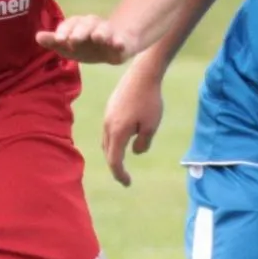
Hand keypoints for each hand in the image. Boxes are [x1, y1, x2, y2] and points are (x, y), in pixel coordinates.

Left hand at [35, 14, 137, 64]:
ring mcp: (108, 32)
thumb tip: (37, 36)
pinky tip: (118, 45)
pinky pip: (121, 40)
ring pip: (104, 30)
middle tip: (74, 40)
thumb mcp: (69, 46)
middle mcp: (92, 25)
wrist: (114, 46)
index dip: (64, 31)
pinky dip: (119, 42)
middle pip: (86, 24)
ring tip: (97, 37)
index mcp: (78, 25)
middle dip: (80, 31)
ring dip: (100, 33)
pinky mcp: (121, 41)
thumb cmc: (86, 45)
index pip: (69, 25)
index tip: (58, 39)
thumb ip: (54, 42)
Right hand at [100, 67, 164, 185]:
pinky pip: (108, 130)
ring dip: (113, 153)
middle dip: (116, 166)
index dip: (120, 174)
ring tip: (123, 159)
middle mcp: (108, 126)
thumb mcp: (151, 126)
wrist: (143, 74)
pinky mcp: (110, 108)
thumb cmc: (150, 101)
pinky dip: (114, 140)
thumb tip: (135, 151)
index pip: (115, 161)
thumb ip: (143, 143)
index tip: (127, 184)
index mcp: (117, 132)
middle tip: (125, 177)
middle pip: (108, 153)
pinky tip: (124, 138)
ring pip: (106, 141)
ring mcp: (107, 116)